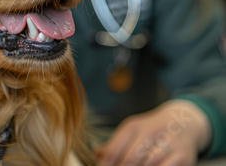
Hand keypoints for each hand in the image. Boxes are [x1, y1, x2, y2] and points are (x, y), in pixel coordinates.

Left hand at [96, 99, 211, 165]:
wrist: (184, 120)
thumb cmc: (152, 130)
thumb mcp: (132, 131)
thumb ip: (115, 144)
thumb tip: (97, 154)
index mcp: (132, 127)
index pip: (112, 151)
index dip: (105, 165)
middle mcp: (149, 132)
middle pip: (129, 160)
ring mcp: (167, 143)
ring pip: (147, 165)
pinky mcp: (183, 156)